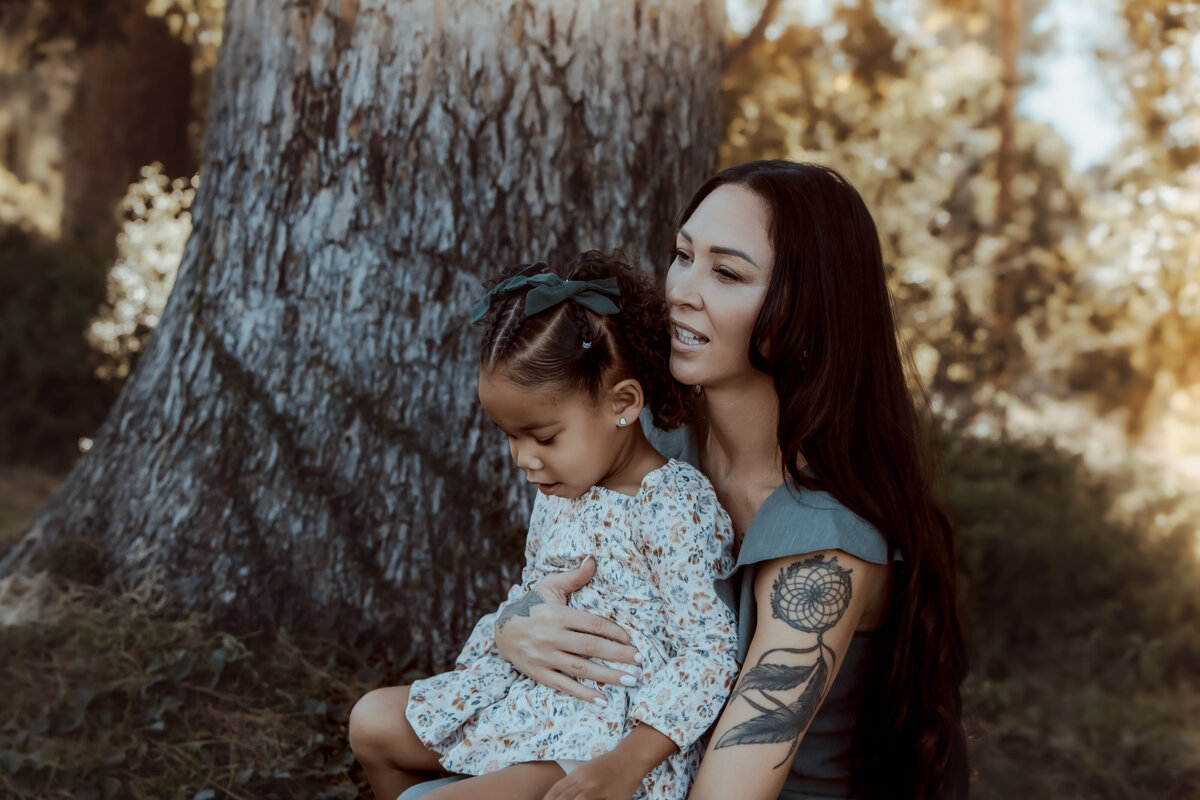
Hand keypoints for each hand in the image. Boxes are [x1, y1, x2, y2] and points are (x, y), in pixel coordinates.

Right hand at [494, 556, 641, 702]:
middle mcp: (551, 636)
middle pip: (591, 647)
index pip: (592, 624)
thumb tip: (593, 559)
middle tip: (641, 663)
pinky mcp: (538, 673)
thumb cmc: (532, 605)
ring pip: (581, 668)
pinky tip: (602, 701)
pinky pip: (563, 685)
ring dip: (608, 676)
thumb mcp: (549, 586)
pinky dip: (583, 694)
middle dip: (619, 656)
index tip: (632, 641)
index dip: (614, 632)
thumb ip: (574, 576)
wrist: (501, 629)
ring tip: (631, 681)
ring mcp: (544, 657)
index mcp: (557, 614)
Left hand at [542, 751, 644, 799]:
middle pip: (564, 798)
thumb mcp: (586, 771)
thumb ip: (571, 784)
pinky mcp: (614, 798)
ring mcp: (600, 790)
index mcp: (578, 775)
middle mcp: (587, 782)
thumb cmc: (606, 767)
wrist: (630, 758)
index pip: (556, 791)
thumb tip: (555, 797)